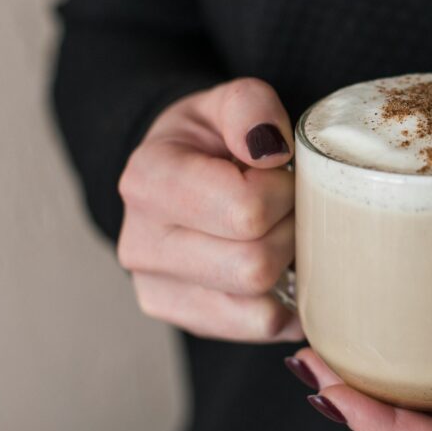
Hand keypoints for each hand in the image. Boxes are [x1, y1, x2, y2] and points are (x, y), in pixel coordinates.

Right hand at [117, 78, 301, 341]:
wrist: (177, 170)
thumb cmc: (211, 138)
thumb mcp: (228, 102)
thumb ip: (251, 107)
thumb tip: (269, 150)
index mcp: (148, 180)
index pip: (246, 210)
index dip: (283, 192)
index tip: (280, 174)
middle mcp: (140, 243)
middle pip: (254, 265)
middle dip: (291, 232)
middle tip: (290, 206)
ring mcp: (156, 289)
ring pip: (258, 305)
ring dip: (288, 267)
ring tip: (282, 232)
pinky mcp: (183, 317)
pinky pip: (259, 328)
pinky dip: (287, 303)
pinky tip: (283, 270)